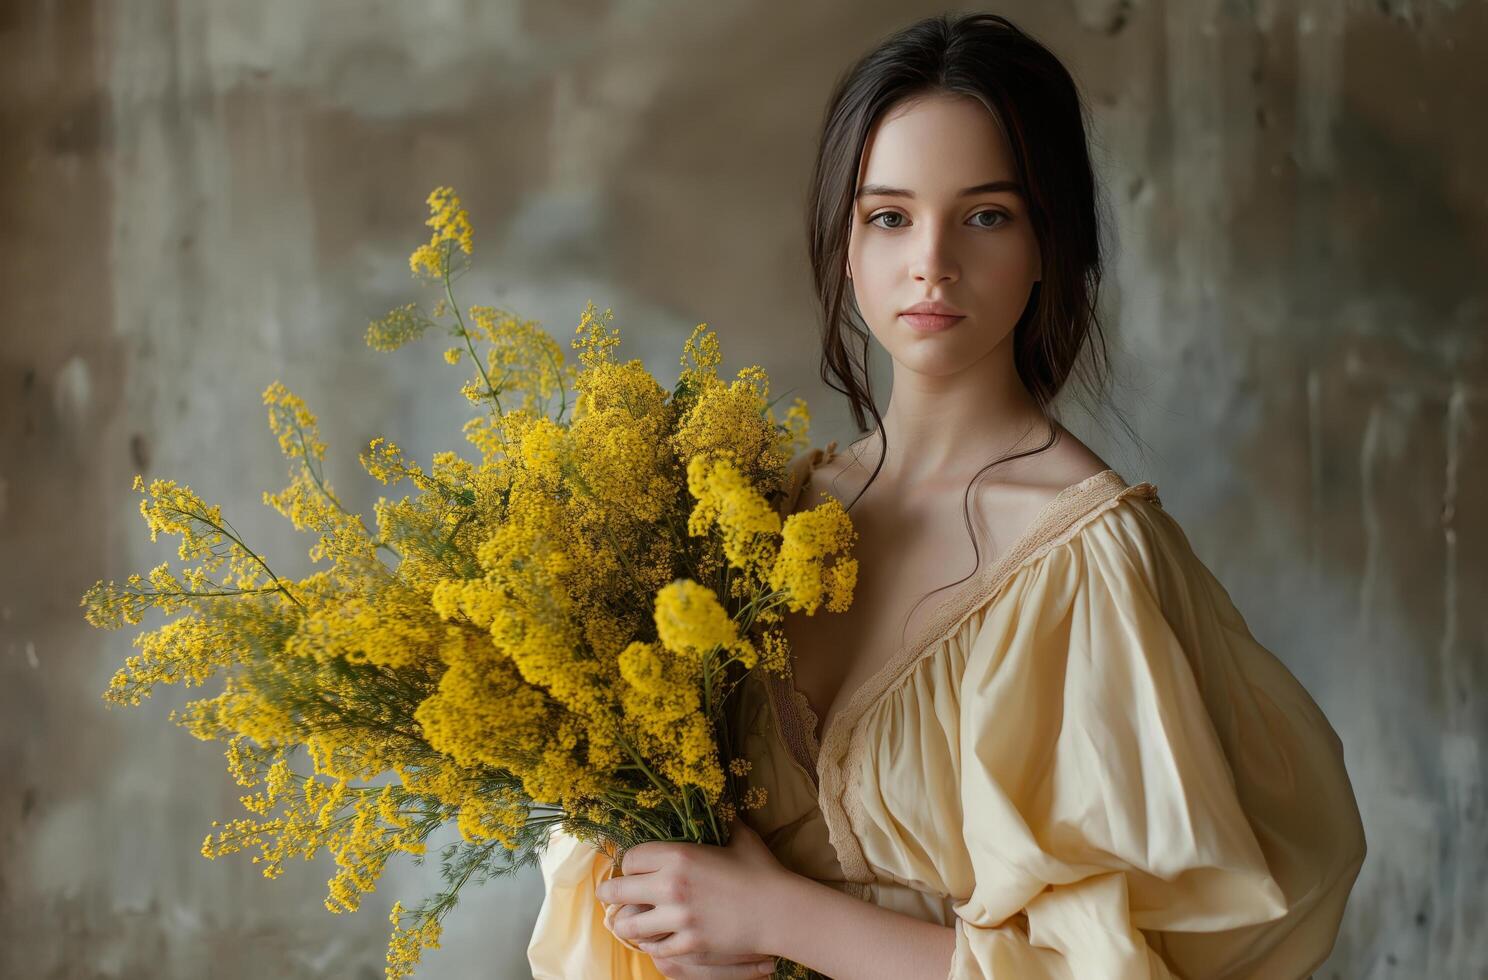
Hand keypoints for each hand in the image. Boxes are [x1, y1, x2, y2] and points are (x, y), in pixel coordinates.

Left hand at [594, 816, 787, 972]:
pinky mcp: (689, 944)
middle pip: (618, 890)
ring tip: (624, 921)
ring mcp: (678, 918)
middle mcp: (671, 886)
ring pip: (629, 924)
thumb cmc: (761, 870)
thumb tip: (717, 800)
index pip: (631, 858)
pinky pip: (655, 948)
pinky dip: (651, 944)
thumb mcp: (739, 836)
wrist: (780, 910)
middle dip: (610, 892)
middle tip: (606, 893)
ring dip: (625, 922)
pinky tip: (652, 939)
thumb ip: (720, 820)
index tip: (631, 867)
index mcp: (679, 855)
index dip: (629, 862)